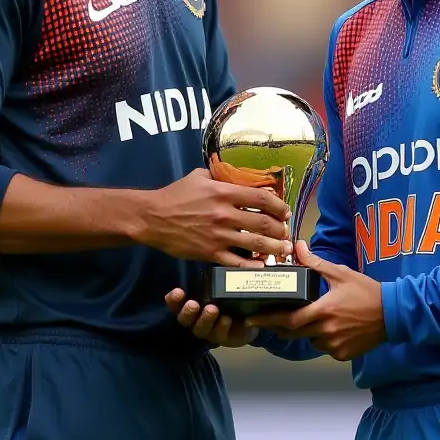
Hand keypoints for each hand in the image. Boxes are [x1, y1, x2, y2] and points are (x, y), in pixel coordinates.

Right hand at [132, 168, 290, 267]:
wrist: (153, 218)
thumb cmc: (176, 195)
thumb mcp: (199, 176)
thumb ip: (221, 175)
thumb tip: (238, 174)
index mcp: (224, 192)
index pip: (262, 198)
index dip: (279, 206)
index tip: (285, 212)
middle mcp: (225, 214)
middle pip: (264, 223)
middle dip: (281, 230)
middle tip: (286, 233)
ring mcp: (219, 236)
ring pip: (256, 245)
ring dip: (275, 249)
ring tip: (284, 251)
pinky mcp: (210, 253)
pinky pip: (237, 263)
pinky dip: (253, 266)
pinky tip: (262, 266)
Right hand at [165, 288, 257, 346]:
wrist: (247, 320)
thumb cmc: (226, 301)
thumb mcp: (219, 289)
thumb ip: (214, 280)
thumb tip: (214, 260)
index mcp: (191, 308)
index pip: (176, 305)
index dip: (173, 300)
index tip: (178, 291)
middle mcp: (196, 321)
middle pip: (185, 320)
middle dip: (188, 312)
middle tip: (193, 304)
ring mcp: (209, 331)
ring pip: (201, 329)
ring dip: (205, 319)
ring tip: (212, 309)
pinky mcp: (223, 338)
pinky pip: (220, 335)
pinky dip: (222, 327)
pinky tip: (226, 319)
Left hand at [246, 241, 385, 360]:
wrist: (394, 313)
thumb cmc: (366, 291)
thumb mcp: (340, 273)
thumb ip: (316, 263)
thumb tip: (298, 246)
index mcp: (323, 310)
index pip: (288, 320)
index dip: (269, 320)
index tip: (252, 318)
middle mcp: (326, 331)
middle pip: (294, 333)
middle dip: (280, 327)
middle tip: (271, 320)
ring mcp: (335, 345)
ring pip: (310, 341)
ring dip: (306, 332)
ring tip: (312, 319)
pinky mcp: (344, 355)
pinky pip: (326, 349)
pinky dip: (324, 340)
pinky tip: (333, 328)